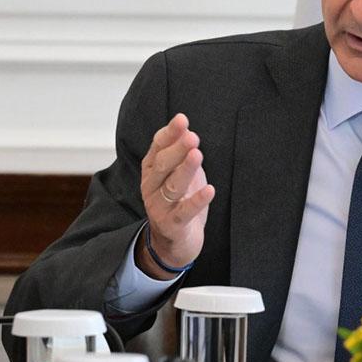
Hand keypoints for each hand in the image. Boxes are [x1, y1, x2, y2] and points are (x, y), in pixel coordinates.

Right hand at [136, 113, 214, 279]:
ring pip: (172, 186)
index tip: (182, 119)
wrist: (174, 242)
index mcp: (152, 170)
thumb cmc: (178, 201)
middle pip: (162, 165)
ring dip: (185, 170)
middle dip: (176, 149)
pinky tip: (210, 190)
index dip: (169, 134)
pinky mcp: (172, 225)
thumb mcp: (178, 173)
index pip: (157, 148)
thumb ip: (180, 153)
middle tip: (192, 137)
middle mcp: (151, 187)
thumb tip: (187, 128)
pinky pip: (184, 212)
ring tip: (197, 155)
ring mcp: (160, 207)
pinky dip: (197, 201)